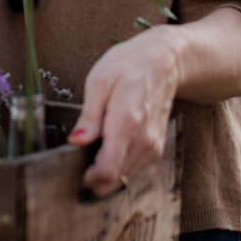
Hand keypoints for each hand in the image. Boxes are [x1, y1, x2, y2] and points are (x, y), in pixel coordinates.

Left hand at [70, 27, 181, 198]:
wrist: (164, 61)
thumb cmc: (128, 65)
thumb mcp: (99, 81)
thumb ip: (89, 116)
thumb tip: (75, 142)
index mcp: (126, 122)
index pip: (108, 171)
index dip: (88, 178)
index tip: (75, 168)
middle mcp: (143, 140)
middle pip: (113, 180)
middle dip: (93, 174)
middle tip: (81, 153)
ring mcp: (152, 146)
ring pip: (122, 177)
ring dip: (105, 168)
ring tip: (98, 141)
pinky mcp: (155, 149)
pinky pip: (131, 167)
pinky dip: (117, 162)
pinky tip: (111, 140)